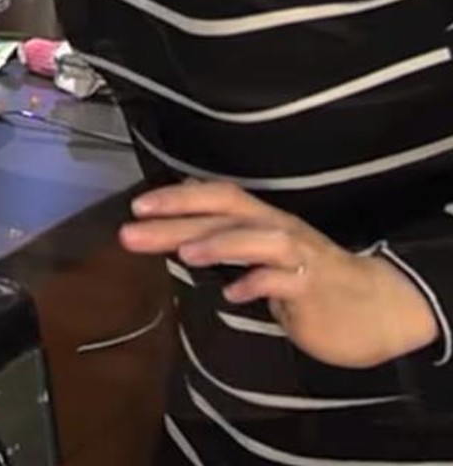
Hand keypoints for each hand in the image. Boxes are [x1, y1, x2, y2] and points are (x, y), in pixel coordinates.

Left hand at [120, 179, 439, 368]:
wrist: (371, 307)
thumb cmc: (304, 278)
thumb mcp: (257, 257)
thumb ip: (221, 244)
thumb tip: (174, 233)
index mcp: (259, 219)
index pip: (214, 196)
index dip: (176, 197)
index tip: (135, 208)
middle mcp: (276, 228)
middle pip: (225, 213)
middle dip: (178, 218)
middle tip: (133, 227)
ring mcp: (298, 256)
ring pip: (259, 239)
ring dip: (221, 243)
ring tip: (185, 254)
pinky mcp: (315, 287)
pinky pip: (285, 281)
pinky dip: (259, 284)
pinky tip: (233, 294)